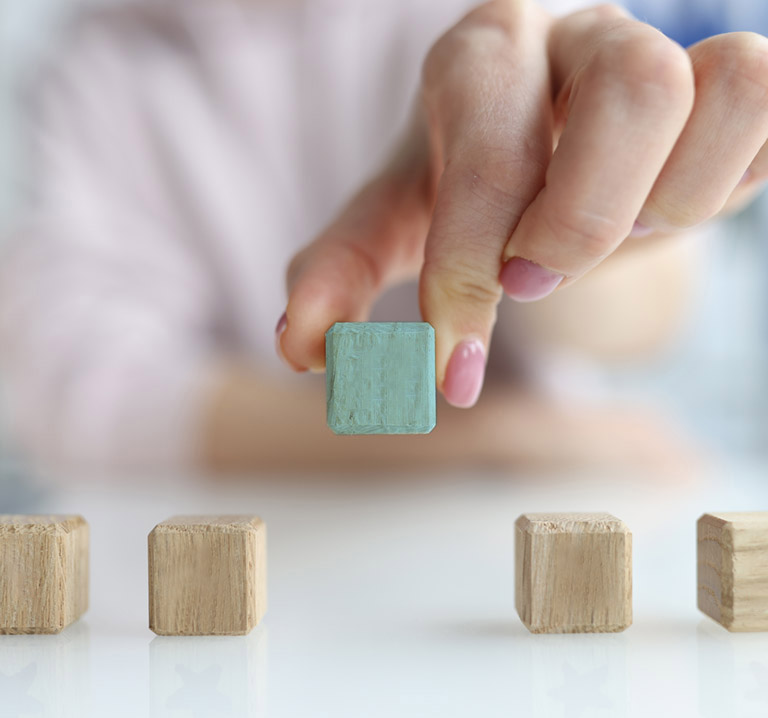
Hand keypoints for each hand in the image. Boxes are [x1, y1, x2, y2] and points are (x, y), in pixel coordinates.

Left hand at [278, 1, 767, 405]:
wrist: (547, 149)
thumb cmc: (466, 185)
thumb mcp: (396, 221)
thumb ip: (339, 273)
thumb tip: (301, 347)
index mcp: (480, 57)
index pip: (490, 154)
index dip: (472, 272)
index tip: (455, 365)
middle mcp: (575, 34)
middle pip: (633, 91)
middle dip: (587, 220)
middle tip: (534, 280)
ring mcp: (664, 46)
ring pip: (720, 91)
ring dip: (666, 205)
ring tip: (610, 232)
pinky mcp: (727, 84)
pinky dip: (728, 180)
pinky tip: (664, 209)